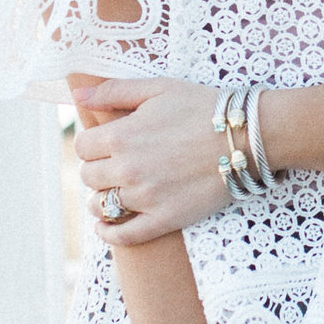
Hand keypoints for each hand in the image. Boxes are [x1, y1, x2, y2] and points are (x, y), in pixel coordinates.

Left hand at [69, 75, 230, 242]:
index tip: (106, 143)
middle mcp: (127, 169)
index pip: (82, 146)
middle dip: (98, 168)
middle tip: (116, 164)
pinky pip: (124, 235)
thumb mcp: (158, 88)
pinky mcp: (164, 219)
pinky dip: (109, 233)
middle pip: (88, 176)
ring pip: (101, 205)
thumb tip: (77, 94)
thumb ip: (114, 90)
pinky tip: (106, 226)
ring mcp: (145, 198)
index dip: (92, 143)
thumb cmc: (203, 107)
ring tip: (115, 191)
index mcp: (121, 136)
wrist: (246, 137)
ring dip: (102, 198)